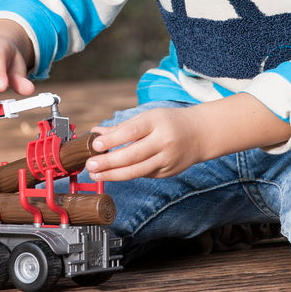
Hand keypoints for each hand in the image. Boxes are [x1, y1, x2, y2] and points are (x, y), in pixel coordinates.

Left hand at [85, 93, 290, 180]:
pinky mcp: (167, 172)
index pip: (132, 132)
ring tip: (96, 175)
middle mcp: (163, 142)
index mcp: (157, 123)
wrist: (200, 134)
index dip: (112, 140)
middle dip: (109, 163)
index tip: (95, 145)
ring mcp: (167, 159)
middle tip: (90, 165)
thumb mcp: (148, 117)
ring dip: (114, 174)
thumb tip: (96, 133)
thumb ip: (123, 127)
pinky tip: (113, 174)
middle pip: (133, 155)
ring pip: (137, 171)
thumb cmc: (170, 122)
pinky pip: (144, 174)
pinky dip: (127, 174)